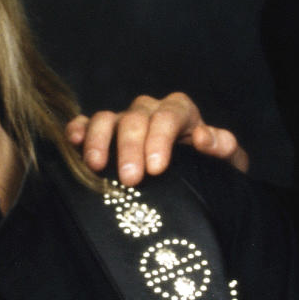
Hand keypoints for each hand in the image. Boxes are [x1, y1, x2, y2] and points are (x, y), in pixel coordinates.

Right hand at [66, 92, 248, 185]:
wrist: (192, 187)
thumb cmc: (208, 173)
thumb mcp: (226, 164)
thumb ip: (224, 148)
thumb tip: (204, 138)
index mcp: (181, 114)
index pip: (171, 113)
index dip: (162, 137)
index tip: (157, 167)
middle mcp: (150, 112)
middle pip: (137, 117)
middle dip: (132, 147)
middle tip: (131, 179)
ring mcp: (124, 121)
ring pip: (108, 117)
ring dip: (100, 140)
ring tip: (98, 167)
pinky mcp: (102, 135)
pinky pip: (85, 124)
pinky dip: (78, 130)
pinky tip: (73, 142)